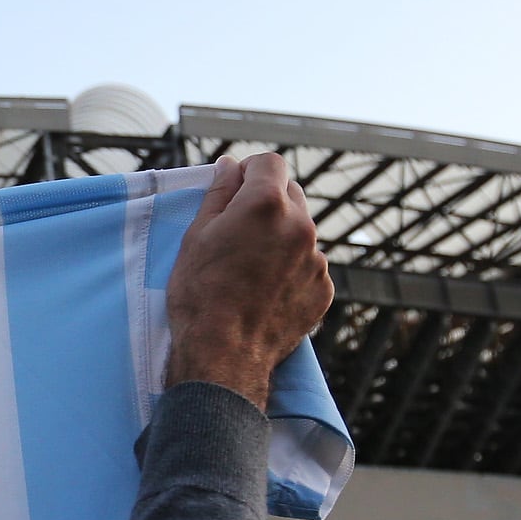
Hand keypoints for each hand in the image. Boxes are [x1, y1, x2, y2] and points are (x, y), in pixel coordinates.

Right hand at [164, 153, 332, 407]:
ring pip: (300, 231)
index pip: (269, 162)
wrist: (224, 357)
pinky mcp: (324, 289)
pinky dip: (292, 269)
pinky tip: (266, 290)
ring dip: (281, 237)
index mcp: (267, 203)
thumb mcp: (196, 236)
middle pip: (290, 193)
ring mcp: (317, 259)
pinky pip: (309, 265)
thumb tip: (229, 166)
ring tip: (251, 269)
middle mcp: (301, 225)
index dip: (249, 171)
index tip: (234, 190)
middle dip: (267, 202)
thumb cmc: (200, 294)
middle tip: (239, 231)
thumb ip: (218, 194)